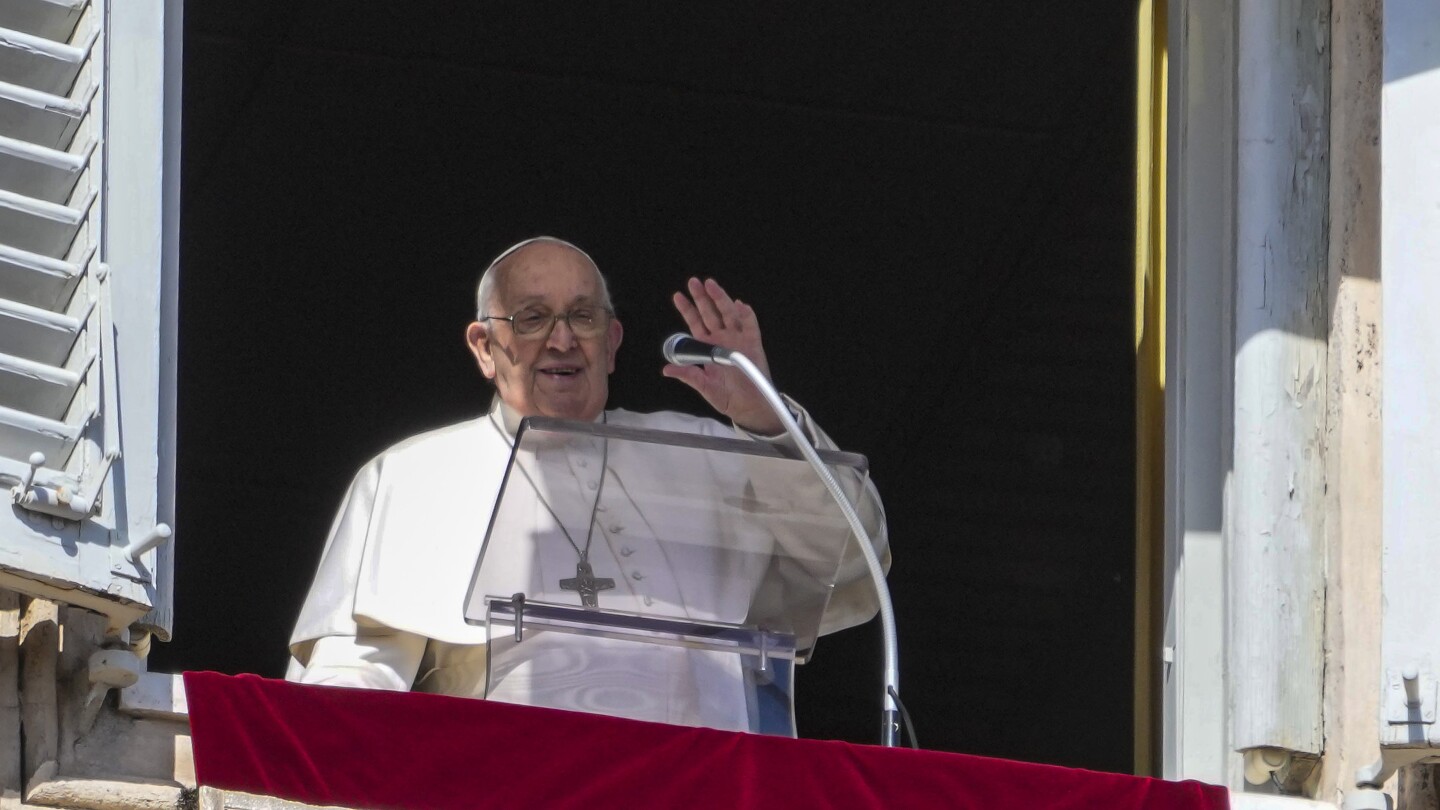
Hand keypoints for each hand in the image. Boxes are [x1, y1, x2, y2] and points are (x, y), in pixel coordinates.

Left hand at [662, 277, 784, 434]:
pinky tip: (739, 305)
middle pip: (711, 313)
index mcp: (707, 347)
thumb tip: (667, 370)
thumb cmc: (726, 396)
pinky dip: (746, 314)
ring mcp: (738, 339)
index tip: (678, 296)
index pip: (695, 323)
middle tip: (694, 282)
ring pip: (728, 314)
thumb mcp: (704, 386)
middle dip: (702, 297)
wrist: (748, 407)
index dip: (687, 309)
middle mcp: (722, 338)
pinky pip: (750, 325)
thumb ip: (688, 376)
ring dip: (721, 299)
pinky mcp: (753, 344)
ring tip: (712, 286)